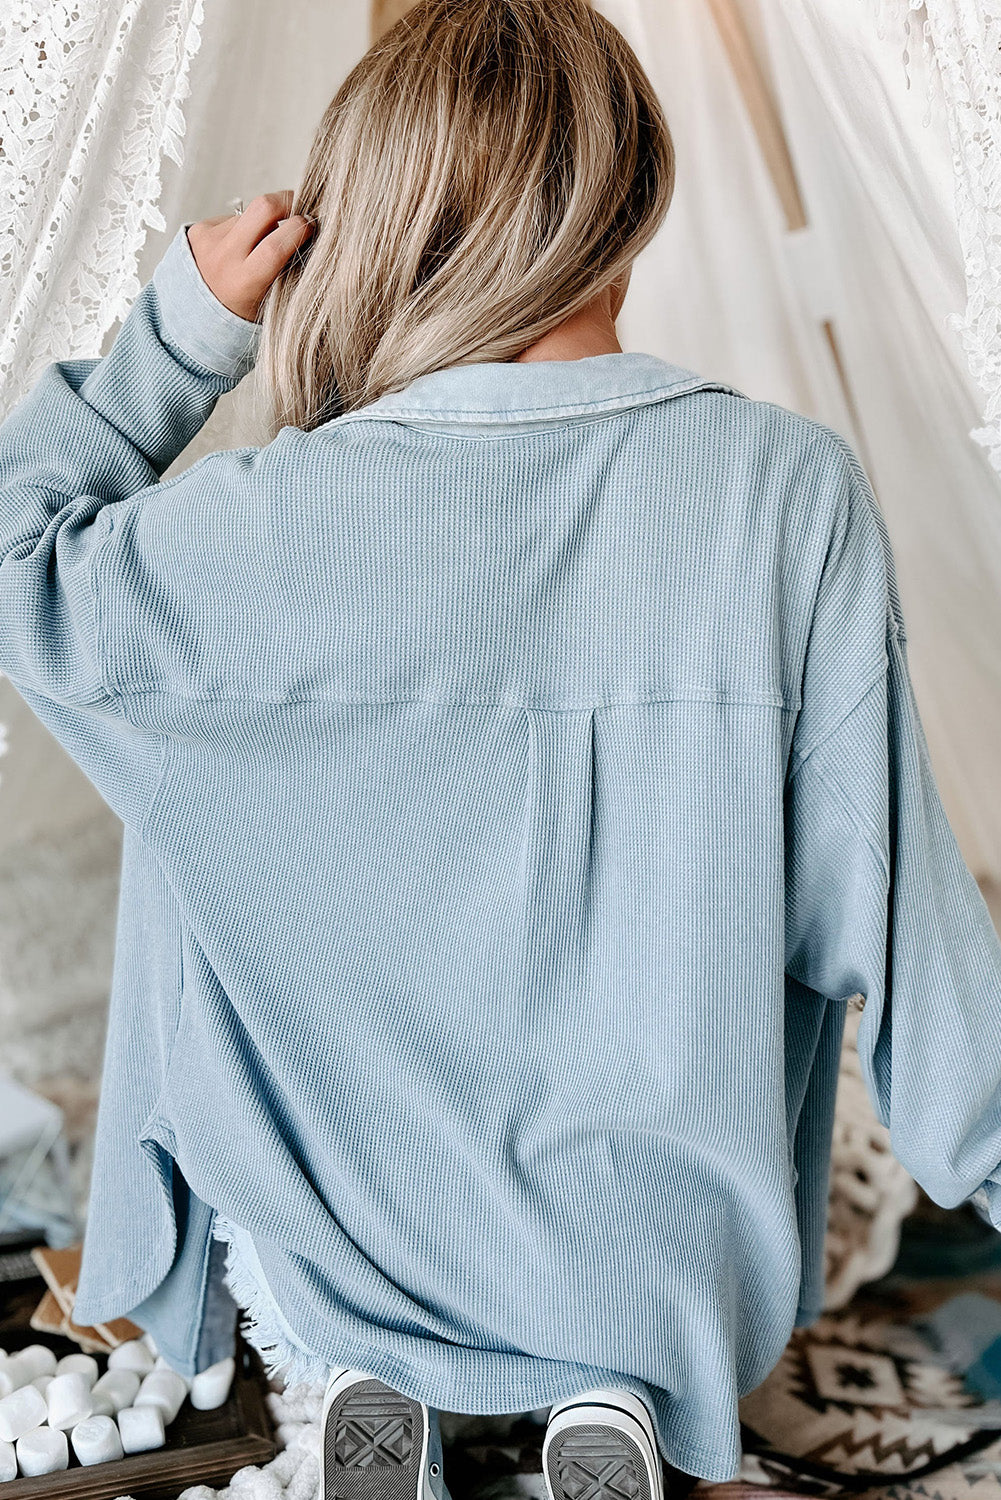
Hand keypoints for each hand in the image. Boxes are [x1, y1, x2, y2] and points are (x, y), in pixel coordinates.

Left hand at [185, 190, 316, 323]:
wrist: (194, 313)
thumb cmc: (241, 311)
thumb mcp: (268, 301)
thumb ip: (285, 269)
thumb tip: (306, 232)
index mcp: (244, 282)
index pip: (277, 244)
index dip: (300, 228)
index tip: (311, 226)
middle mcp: (223, 258)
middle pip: (263, 207)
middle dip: (286, 201)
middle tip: (296, 211)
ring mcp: (209, 240)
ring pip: (249, 214)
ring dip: (262, 223)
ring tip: (257, 246)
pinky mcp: (198, 229)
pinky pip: (232, 218)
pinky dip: (243, 228)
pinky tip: (238, 248)